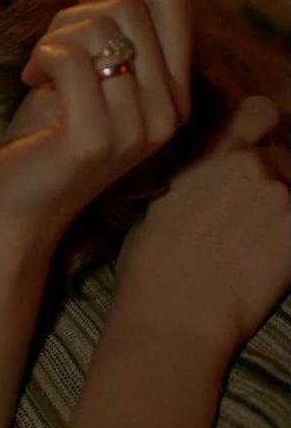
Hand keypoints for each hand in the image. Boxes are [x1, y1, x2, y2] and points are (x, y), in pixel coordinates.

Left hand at [0, 0, 192, 244]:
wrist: (10, 211)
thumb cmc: (38, 143)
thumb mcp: (77, 75)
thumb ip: (99, 28)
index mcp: (173, 96)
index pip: (173, 10)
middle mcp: (167, 113)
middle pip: (132, 12)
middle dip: (76, 13)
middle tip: (45, 47)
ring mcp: (135, 129)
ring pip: (98, 30)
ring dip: (52, 39)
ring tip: (37, 72)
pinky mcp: (94, 138)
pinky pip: (68, 56)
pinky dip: (40, 57)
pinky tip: (29, 81)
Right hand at [117, 95, 290, 346]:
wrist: (176, 315)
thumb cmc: (150, 271)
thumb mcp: (157, 210)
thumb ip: (192, 185)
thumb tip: (204, 187)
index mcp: (209, 157)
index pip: (258, 112)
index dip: (263, 127)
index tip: (258, 145)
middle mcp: (252, 166)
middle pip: (287, 157)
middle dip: (277, 180)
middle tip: (255, 216)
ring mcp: (284, 197)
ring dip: (285, 209)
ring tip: (262, 242)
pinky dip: (289, 238)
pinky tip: (274, 258)